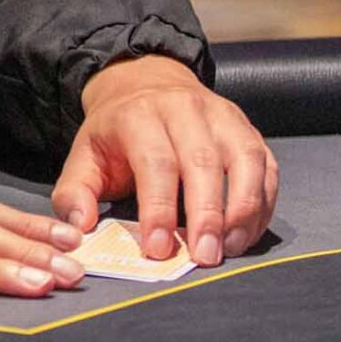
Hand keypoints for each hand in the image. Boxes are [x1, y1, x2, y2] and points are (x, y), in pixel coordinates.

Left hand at [54, 55, 278, 266]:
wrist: (145, 84)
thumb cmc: (117, 133)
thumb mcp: (84, 155)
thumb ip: (74, 192)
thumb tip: (79, 227)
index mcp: (139, 115)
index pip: (155, 161)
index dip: (159, 208)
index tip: (159, 249)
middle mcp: (185, 109)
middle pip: (203, 162)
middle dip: (206, 215)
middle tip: (203, 257)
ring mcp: (222, 117)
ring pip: (244, 160)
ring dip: (242, 209)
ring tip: (229, 248)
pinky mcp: (248, 130)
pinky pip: (266, 166)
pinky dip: (263, 203)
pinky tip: (247, 232)